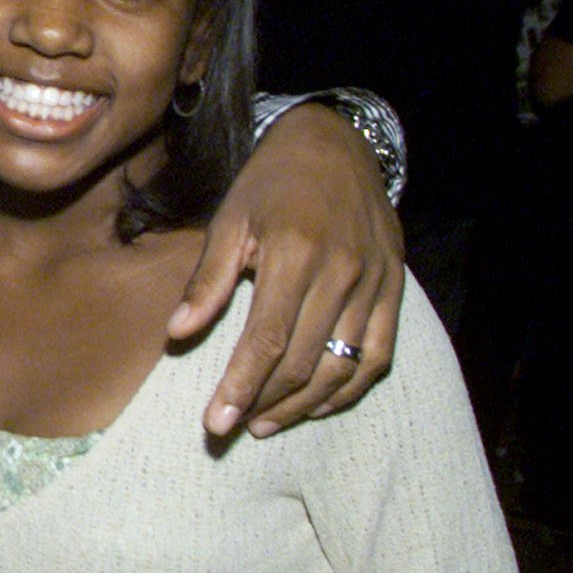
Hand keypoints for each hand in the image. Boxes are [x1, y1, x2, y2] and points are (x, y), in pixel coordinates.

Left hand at [172, 103, 402, 436]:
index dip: (241, 386)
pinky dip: (348, 389)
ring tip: (265, 422)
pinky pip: (376, 356)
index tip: (216, 423)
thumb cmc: (271, 183)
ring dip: (303, 405)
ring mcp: (375, 284)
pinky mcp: (395, 290)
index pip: (267, 339)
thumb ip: (207, 280)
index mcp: (295, 253)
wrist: (336, 144)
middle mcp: (342, 273)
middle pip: (303, 361)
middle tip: (232, 428)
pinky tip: (316, 404)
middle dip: (264, 402)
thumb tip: (177, 335)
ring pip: (342, 367)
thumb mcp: (229, 220)